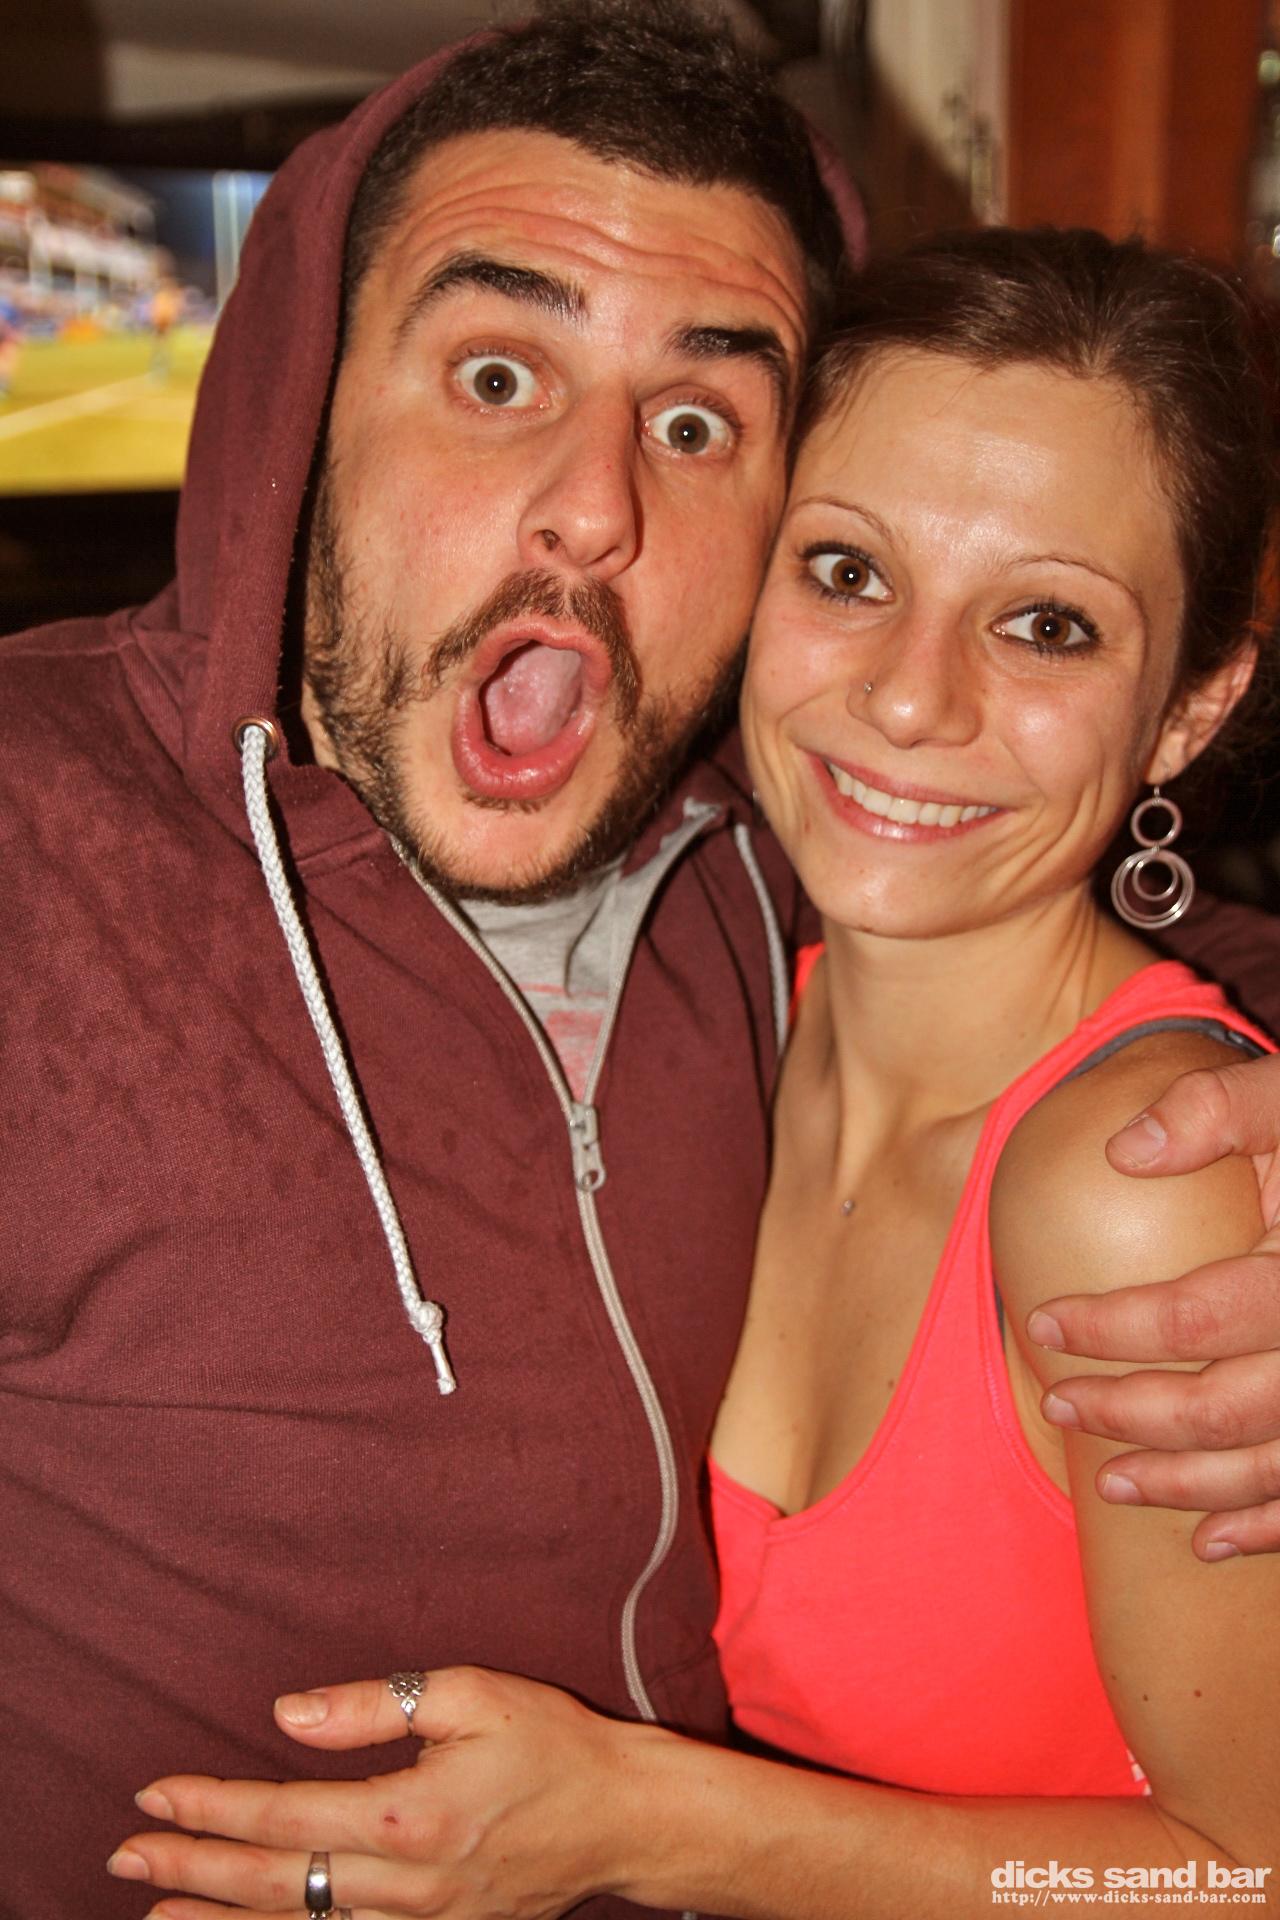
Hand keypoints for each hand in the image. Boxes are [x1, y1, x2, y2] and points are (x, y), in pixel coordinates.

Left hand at [107, 1667, 651, 1918]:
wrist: (626, 1818)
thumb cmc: (551, 1743)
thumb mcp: (468, 1695)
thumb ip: (371, 1706)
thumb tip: (285, 1716)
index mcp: (407, 1817)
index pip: (282, 1815)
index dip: (212, 1806)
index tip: (155, 1793)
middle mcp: (405, 1886)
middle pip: (275, 1884)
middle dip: (193, 1869)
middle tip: (128, 1854)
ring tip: (158, 1913)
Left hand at [1028, 1052, 1279, 1559]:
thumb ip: (1217, 1111)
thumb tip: (1124, 1151)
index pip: (1200, 1317)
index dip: (1113, 1330)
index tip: (1043, 1325)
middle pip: (1228, 1407)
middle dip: (1131, 1415)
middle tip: (1059, 1406)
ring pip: (1271, 1465)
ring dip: (1187, 1485)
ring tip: (1111, 1482)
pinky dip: (1267, 1526)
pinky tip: (1209, 1538)